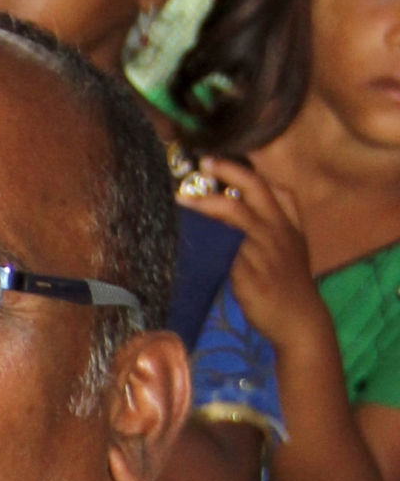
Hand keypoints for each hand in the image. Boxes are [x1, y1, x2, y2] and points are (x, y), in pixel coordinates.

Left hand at [180, 156, 331, 346]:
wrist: (299, 321)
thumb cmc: (288, 283)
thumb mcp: (291, 248)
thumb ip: (275, 222)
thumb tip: (237, 200)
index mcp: (289, 225)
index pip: (275, 188)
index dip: (245, 170)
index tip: (216, 159)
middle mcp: (277, 231)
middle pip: (253, 189)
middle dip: (227, 171)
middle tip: (201, 164)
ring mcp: (263, 248)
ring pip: (234, 212)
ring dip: (206, 202)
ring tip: (181, 199)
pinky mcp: (247, 270)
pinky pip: (220, 245)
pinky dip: (202, 235)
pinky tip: (183, 231)